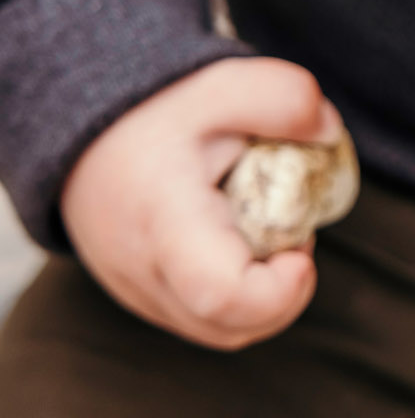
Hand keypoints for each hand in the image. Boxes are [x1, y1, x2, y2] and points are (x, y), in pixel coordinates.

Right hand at [61, 58, 339, 350]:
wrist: (82, 136)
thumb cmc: (154, 112)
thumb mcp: (222, 84)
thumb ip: (285, 99)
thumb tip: (329, 133)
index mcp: (164, 219)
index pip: (221, 294)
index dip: (280, 288)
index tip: (302, 239)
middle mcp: (144, 272)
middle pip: (231, 328)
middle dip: (285, 290)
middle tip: (290, 231)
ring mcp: (139, 295)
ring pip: (221, 333)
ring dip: (264, 296)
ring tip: (263, 233)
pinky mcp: (144, 301)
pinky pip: (202, 323)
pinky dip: (238, 297)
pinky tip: (239, 244)